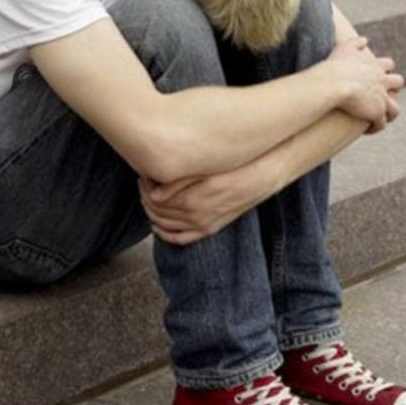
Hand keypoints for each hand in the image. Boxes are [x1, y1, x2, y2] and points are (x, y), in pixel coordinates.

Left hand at [137, 161, 275, 245]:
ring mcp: (203, 225)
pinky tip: (158, 225)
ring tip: (148, 197)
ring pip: (166, 226)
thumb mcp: (206, 170)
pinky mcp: (210, 228)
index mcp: (193, 201)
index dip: (145, 187)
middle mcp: (196, 217)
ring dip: (152, 213)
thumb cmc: (236, 166)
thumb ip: (179, 182)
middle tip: (143, 183)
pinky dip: (166, 234)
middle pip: (158, 212)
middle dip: (145, 197)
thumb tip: (154, 193)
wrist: (262, 176)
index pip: (155, 199)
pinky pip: (182, 238)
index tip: (143, 175)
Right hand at [327, 36, 403, 133]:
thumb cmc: (335, 65)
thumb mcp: (345, 47)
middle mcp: (383, 82)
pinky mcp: (377, 113)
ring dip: (388, 113)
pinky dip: (375, 127)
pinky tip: (367, 130)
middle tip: (382, 95)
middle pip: (398, 83)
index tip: (377, 76)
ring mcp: (382, 99)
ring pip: (395, 109)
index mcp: (376, 66)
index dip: (385, 70)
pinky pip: (381, 124)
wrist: (334, 83)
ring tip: (379, 119)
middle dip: (392, 89)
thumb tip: (365, 40)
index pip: (388, 65)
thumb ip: (356, 42)